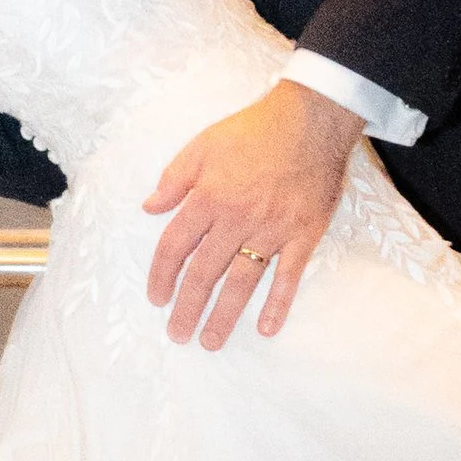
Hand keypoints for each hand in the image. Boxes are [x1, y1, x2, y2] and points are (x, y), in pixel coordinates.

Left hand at [142, 80, 362, 345]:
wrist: (311, 119)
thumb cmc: (254, 129)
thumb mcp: (202, 144)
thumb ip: (174, 178)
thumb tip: (149, 207)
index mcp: (209, 197)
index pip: (175, 246)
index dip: (161, 275)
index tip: (156, 299)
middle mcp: (237, 219)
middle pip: (205, 273)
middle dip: (188, 308)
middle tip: (178, 335)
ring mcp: (273, 230)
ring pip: (243, 282)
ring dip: (224, 315)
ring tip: (210, 341)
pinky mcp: (304, 234)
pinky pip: (288, 276)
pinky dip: (278, 304)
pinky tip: (266, 328)